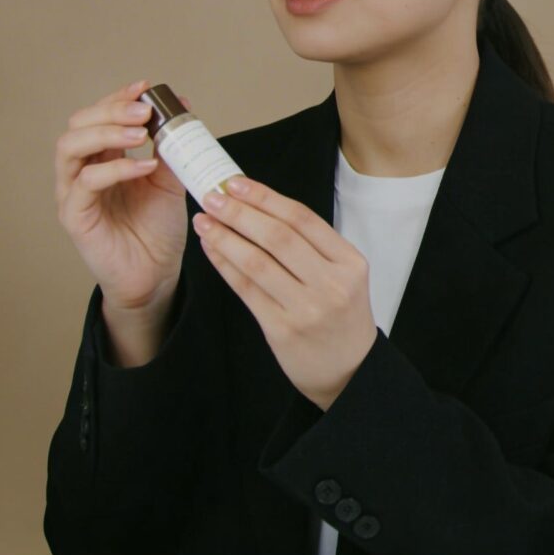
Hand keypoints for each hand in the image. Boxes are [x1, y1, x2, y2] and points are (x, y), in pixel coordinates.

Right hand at [54, 79, 187, 338]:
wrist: (156, 274)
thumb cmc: (157, 228)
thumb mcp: (170, 179)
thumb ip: (171, 146)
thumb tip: (183, 107)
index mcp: (101, 157)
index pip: (98, 116)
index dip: (118, 98)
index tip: (145, 88)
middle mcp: (81, 171)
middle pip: (78, 125)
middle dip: (109, 110)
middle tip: (142, 112)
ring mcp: (73, 193)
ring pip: (70, 148)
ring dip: (105, 133)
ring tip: (140, 133)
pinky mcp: (74, 217)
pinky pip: (86, 184)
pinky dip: (116, 169)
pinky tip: (145, 166)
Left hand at [193, 176, 376, 409]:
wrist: (349, 371)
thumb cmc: (340, 316)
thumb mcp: (343, 276)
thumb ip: (311, 246)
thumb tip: (258, 206)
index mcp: (349, 262)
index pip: (303, 219)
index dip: (265, 197)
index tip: (236, 183)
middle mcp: (331, 284)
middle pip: (278, 237)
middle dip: (240, 212)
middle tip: (212, 196)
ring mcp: (307, 309)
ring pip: (258, 262)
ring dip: (226, 237)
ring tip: (204, 221)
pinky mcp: (283, 330)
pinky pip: (247, 290)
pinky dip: (226, 266)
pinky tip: (212, 250)